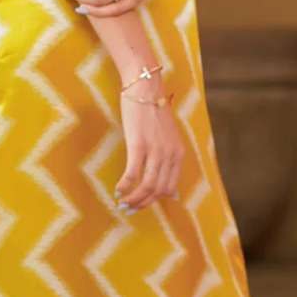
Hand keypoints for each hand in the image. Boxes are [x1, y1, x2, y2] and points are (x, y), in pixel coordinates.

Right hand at [116, 87, 184, 210]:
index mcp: (178, 153)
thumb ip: (167, 154)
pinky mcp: (138, 144)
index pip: (170, 188)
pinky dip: (124, 186)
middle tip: (129, 208)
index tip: (143, 203)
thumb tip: (161, 172)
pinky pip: (132, 174)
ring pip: (147, 186)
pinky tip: (117, 189)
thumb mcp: (166, 135)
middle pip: (158, 190)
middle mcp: (170, 154)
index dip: (155, 200)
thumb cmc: (152, 110)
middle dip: (143, 203)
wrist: (145, 87)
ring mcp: (155, 150)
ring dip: (133, 199)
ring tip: (122, 203)